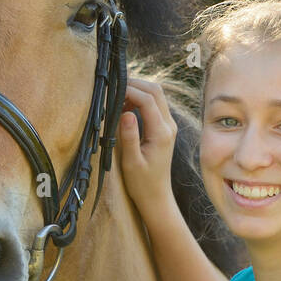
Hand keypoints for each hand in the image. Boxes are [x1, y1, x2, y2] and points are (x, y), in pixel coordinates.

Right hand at [118, 77, 177, 214]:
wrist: (156, 196)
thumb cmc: (141, 183)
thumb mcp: (131, 162)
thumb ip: (129, 137)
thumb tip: (126, 113)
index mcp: (161, 133)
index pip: (148, 100)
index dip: (130, 90)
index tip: (111, 90)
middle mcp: (169, 126)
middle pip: (156, 91)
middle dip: (135, 84)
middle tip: (112, 88)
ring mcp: (168, 125)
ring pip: (157, 95)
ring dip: (138, 90)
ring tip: (116, 96)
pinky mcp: (164, 127)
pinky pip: (155, 104)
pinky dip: (140, 98)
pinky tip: (124, 106)